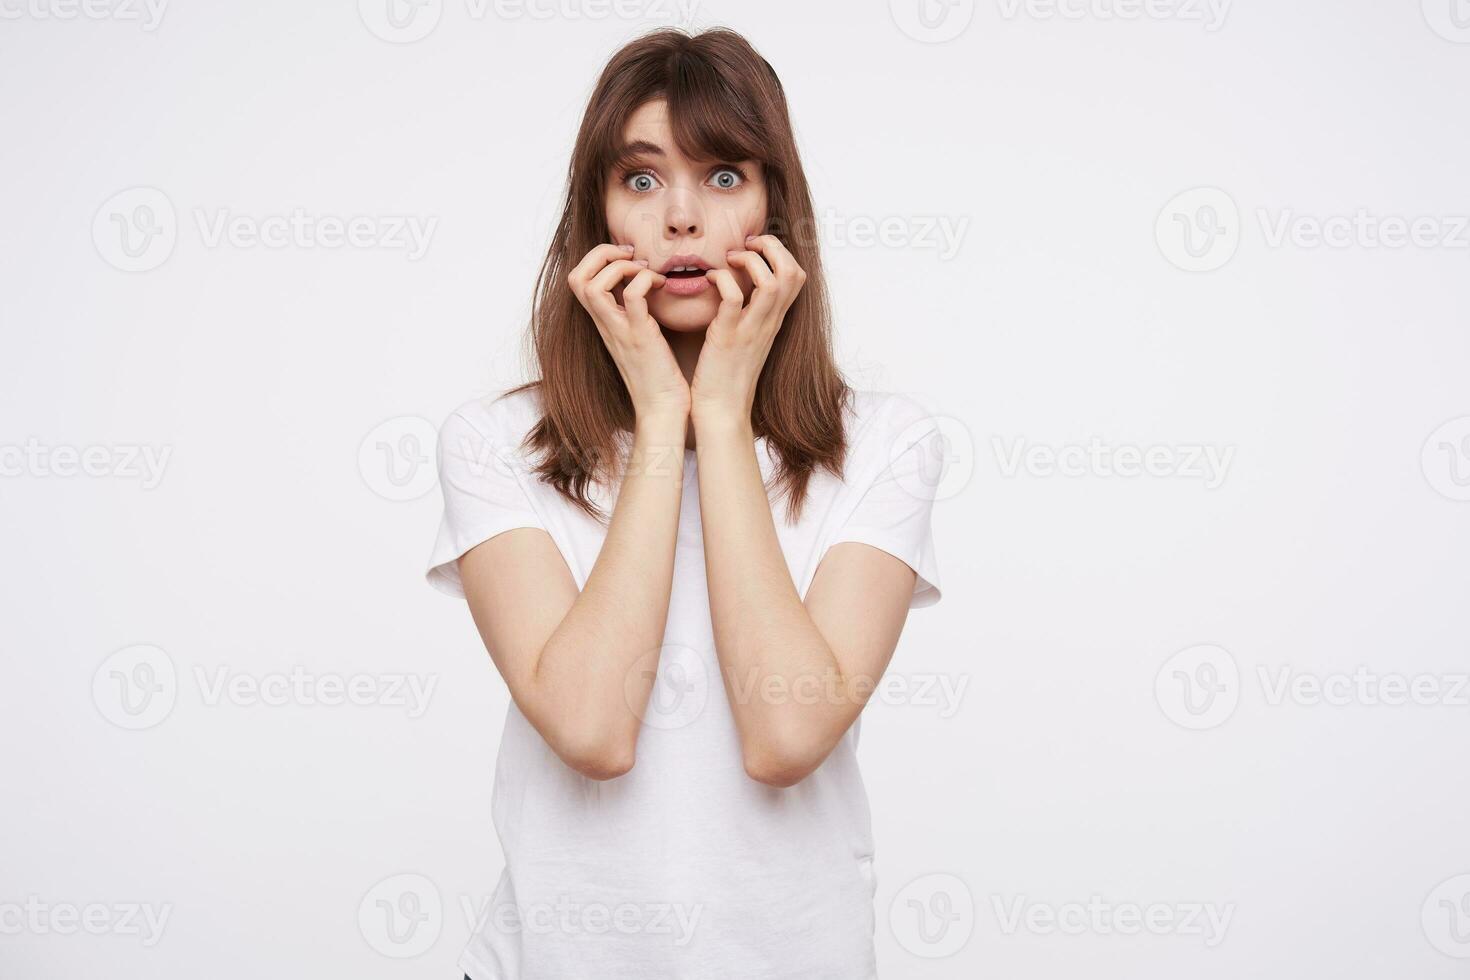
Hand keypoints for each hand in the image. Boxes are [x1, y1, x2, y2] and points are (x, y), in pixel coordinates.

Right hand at [567, 243, 689, 420]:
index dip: (597, 259)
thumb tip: (645, 285)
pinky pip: (630, 296)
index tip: (628, 258)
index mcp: (604, 322)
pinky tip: (661, 286)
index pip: (578, 280)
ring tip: (646, 272)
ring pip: (593, 285)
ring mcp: (619, 330)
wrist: (664, 408)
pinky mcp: (639, 336)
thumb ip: (634, 312)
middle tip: (632, 256)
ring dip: (620, 267)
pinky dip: (644, 281)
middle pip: (575, 277)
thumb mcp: (639, 336)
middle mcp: (605, 324)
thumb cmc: (658, 374)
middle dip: (601, 254)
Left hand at [690, 234, 806, 425]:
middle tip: (746, 244)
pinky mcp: (728, 337)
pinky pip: (733, 298)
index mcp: (774, 320)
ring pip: (772, 281)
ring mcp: (751, 329)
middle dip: (772, 247)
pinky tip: (709, 280)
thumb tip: (741, 288)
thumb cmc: (727, 374)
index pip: (796, 275)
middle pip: (792, 271)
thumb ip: (750, 313)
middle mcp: (769, 322)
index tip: (753, 249)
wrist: (721, 410)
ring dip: (751, 260)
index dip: (779, 253)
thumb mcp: (748, 338)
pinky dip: (722, 279)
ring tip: (729, 259)